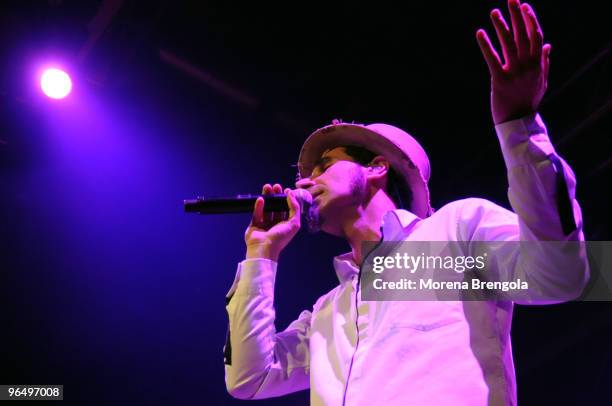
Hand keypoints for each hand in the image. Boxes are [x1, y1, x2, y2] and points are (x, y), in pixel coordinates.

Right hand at [244, 183, 301, 261]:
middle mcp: (276, 223)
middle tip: (276, 186)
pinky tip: (260, 199)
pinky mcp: (254, 224)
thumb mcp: (294, 223)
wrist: (264, 248)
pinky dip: (258, 206)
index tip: (286, 190)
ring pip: (266, 207)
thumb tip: (291, 195)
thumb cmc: (280, 237)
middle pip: (276, 206)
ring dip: (267, 197)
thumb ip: (295, 208)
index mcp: (286, 224)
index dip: (287, 199)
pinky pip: (256, 213)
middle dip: (276, 195)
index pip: (287, 208)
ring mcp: (264, 224)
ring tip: (267, 187)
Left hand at [476, 0, 549, 123]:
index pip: (536, 35)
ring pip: (508, 44)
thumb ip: (544, 62)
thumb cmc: (528, 101)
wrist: (518, 122)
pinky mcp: (499, 80)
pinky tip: (480, 33)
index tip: (524, 6)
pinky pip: (492, 59)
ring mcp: (514, 72)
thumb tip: (547, 44)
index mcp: (537, 63)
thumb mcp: (541, 81)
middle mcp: (528, 65)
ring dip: (501, 25)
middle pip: (523, 34)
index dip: (530, 19)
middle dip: (517, 15)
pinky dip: (486, 45)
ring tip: (494, 12)